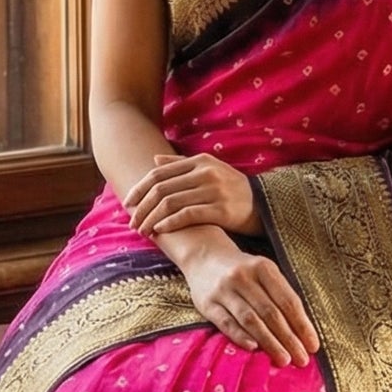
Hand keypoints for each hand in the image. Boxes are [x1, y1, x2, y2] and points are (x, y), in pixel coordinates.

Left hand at [124, 150, 260, 240]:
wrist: (263, 204)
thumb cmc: (230, 188)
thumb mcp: (209, 169)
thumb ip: (180, 165)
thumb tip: (154, 160)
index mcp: (199, 161)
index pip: (159, 173)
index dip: (140, 188)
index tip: (127, 203)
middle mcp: (205, 173)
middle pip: (161, 189)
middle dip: (142, 207)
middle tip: (132, 222)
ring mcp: (214, 190)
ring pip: (171, 203)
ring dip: (152, 218)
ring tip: (143, 230)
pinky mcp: (221, 209)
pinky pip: (187, 215)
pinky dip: (170, 223)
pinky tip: (160, 231)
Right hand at [178, 231, 320, 366]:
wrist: (204, 256)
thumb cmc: (244, 270)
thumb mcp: (264, 272)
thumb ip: (280, 296)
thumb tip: (302, 333)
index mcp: (264, 268)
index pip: (288, 300)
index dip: (302, 325)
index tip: (313, 345)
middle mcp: (243, 277)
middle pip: (271, 312)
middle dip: (289, 339)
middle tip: (302, 360)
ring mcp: (223, 290)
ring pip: (250, 320)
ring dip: (269, 342)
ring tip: (284, 360)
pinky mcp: (207, 303)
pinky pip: (226, 323)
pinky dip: (240, 336)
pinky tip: (254, 349)